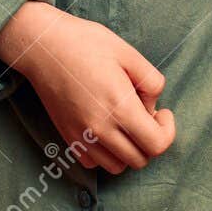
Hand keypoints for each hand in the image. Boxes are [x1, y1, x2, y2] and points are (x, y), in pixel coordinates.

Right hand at [0, 1, 175, 173]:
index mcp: (119, 107)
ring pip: (117, 166)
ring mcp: (81, 136)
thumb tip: (152, 107)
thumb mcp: (129, 53)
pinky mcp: (67, 137)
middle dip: (151, 141)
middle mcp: (100, 129)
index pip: (157, 145)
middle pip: (140, 160)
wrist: (43, 46)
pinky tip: (105, 129)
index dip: (168, 130)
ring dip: (128, 150)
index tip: (163, 112)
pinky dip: (104, 153)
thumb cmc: (86, 43)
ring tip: (125, 123)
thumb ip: (152, 82)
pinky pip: (93, 163)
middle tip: (146, 115)